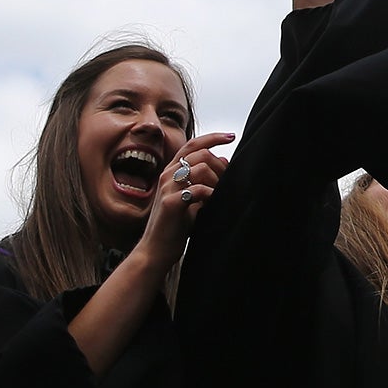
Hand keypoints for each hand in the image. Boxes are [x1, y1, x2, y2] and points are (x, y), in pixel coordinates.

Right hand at [134, 131, 234, 261]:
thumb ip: (205, 179)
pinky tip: (212, 203)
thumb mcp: (193, 198)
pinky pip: (198, 189)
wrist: (157, 250)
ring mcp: (167, 188)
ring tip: (219, 195)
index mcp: (172, 172)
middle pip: (200, 153)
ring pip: (200, 168)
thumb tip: (224, 159)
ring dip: (217, 180)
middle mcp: (167, 175)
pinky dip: (211, 194)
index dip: (213, 137)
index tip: (231, 136)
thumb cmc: (176, 225)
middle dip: (220, 164)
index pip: (193, 144)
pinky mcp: (170, 203)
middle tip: (227, 181)